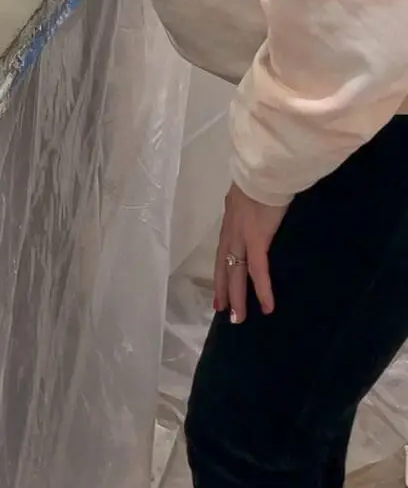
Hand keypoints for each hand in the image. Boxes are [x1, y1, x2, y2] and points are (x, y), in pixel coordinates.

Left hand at [214, 183, 287, 322]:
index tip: (219, 282)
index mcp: (231, 219)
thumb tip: (257, 209)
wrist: (265, 169)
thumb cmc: (264, 177)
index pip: (223, 249)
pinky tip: (267, 307)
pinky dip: (262, 289)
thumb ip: (251, 204)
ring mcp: (242, 236)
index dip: (221, 268)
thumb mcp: (251, 192)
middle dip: (223, 289)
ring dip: (237, 297)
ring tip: (238, 318)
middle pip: (224, 265)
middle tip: (221, 310)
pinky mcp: (257, 239)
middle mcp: (231, 230)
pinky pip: (258, 270)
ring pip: (236, 272)